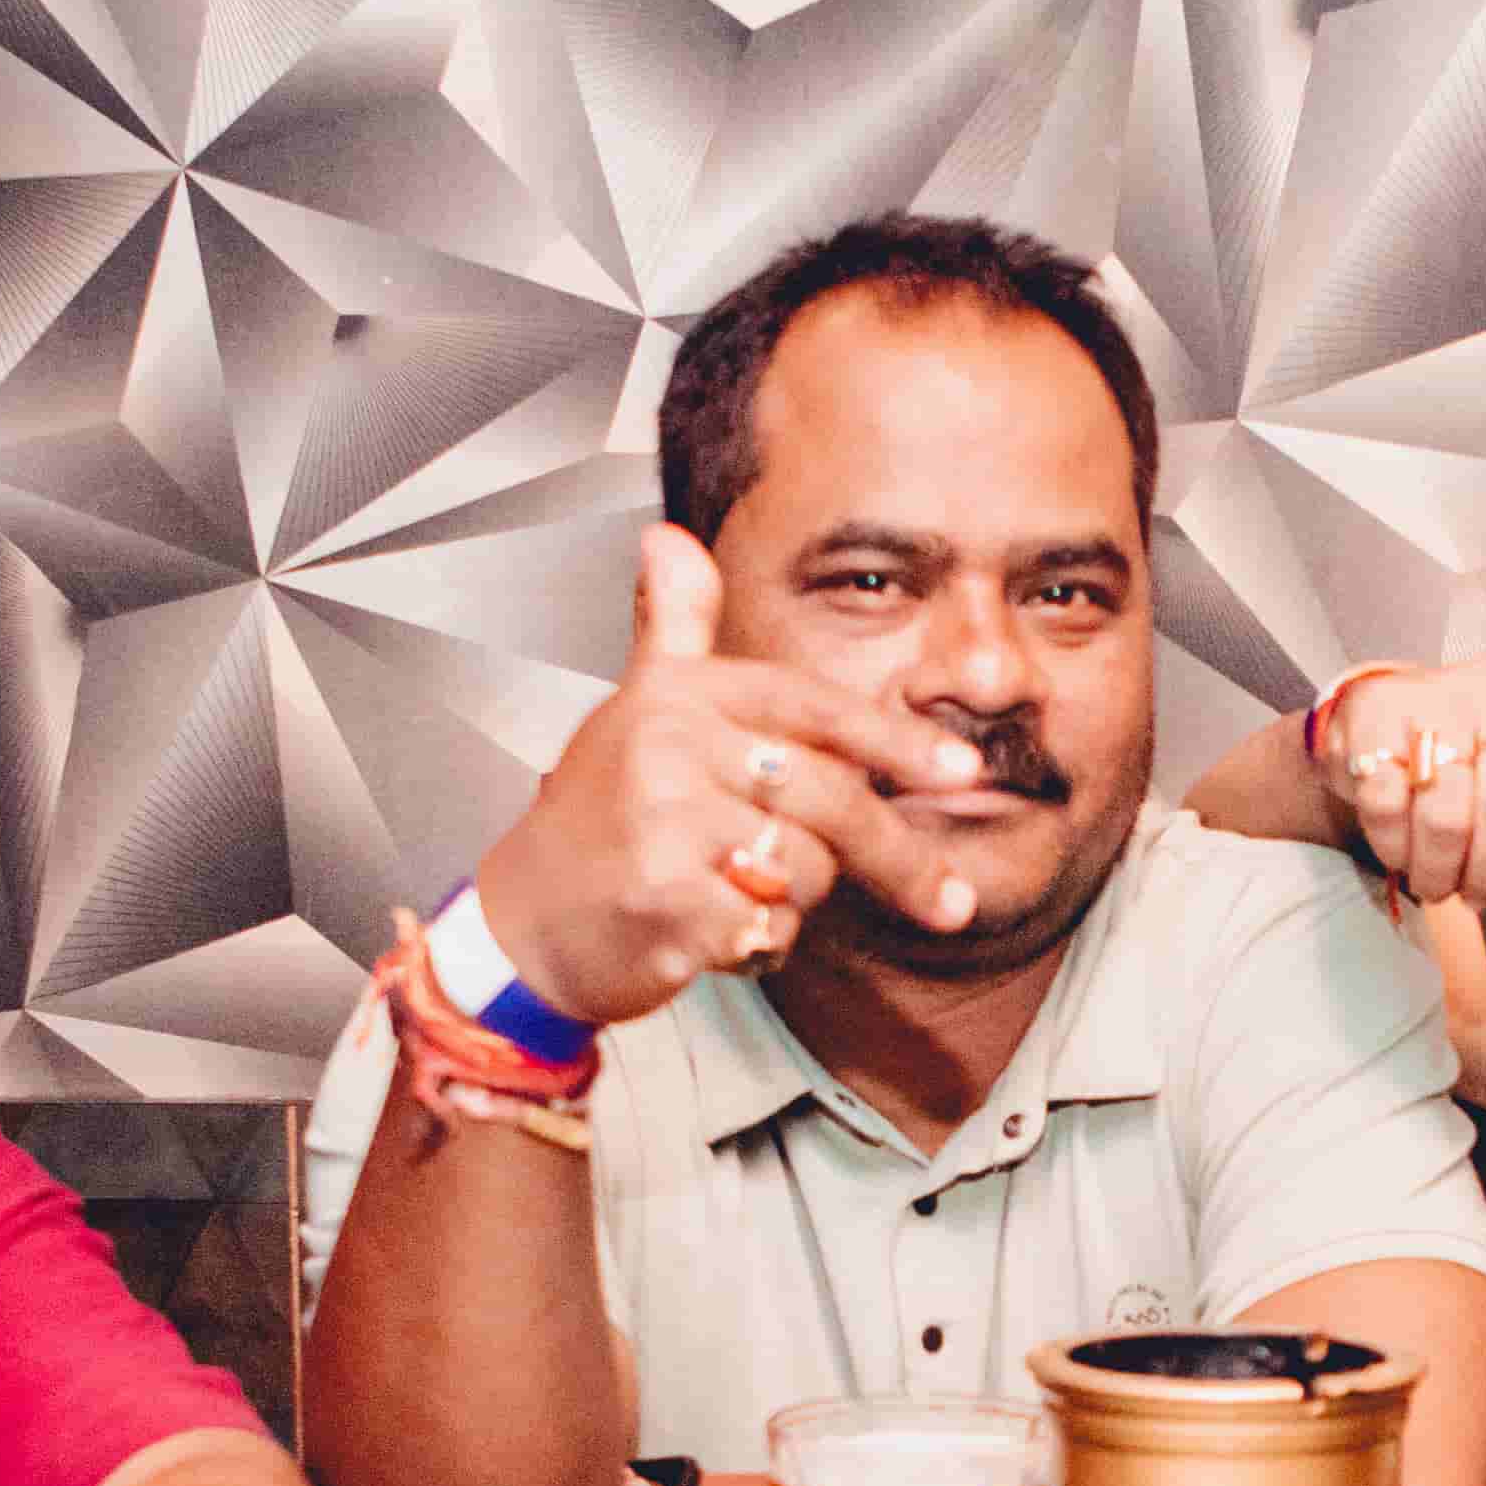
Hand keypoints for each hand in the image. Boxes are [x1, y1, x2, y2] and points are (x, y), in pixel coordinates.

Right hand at [467, 528, 986, 1026]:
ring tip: (739, 895)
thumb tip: (668, 538)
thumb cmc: (595, 821)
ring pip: (808, 871)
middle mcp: (669, 745)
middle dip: (894, 857)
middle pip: (831, 798)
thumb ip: (672, 629)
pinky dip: (763, 947)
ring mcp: (664, 820)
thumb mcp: (637, 710)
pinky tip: (718, 936)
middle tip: (949, 902)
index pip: (816, 709)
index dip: (899, 742)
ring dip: (797, 903)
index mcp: (680, 695)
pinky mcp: (663, 898)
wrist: (521, 923)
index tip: (963, 772)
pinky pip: (770, 928)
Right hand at [1308, 659, 1485, 932]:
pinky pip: (1388, 805)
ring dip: (1441, 870)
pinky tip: (1404, 853)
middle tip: (1479, 897)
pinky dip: (1396, 848)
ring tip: (1440, 882)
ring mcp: (1438, 694)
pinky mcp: (1376, 713)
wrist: (1398, 722)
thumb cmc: (1484, 767)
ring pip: (1446, 814)